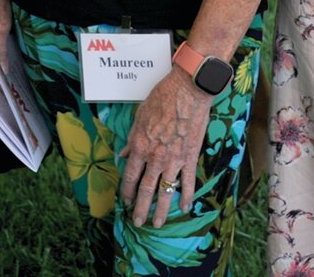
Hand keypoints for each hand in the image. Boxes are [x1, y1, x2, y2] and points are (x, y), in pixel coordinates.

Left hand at [118, 69, 212, 226]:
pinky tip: (185, 207)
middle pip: (145, 190)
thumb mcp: (140, 116)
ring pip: (165, 191)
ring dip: (161, 210)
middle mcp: (155, 157)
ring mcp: (174, 160)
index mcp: (140, 146)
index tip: (125, 201)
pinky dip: (187, 196)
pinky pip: (188, 181)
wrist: (188, 90)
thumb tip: (123, 153)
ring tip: (158, 223)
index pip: (129, 176)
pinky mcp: (190, 157)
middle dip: (140, 208)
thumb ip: (132, 138)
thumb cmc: (163, 98)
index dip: (126, 191)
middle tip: (138, 222)